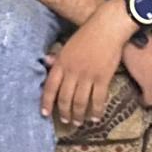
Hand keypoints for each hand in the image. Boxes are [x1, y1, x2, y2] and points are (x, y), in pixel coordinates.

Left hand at [41, 0, 134, 126]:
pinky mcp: (103, 78)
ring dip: (79, 115)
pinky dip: (96, 110)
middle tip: (66, 121)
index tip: (45, 114)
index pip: (50, 87)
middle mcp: (72, 71)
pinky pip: (98, 99)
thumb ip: (57, 57)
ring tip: (79, 123)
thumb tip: (46, 63)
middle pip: (65, 98)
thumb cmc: (87, 34)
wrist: (107, 28)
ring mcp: (88, 75)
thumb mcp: (67, 45)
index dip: (47, 102)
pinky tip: (95, 117)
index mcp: (61, 63)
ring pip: (80, 102)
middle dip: (65, 112)